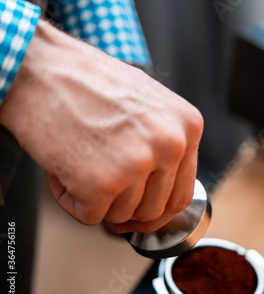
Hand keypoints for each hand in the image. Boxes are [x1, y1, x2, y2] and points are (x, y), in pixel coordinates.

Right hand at [0, 20, 202, 232]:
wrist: (38, 68)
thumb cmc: (87, 82)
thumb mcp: (148, 104)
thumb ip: (164, 146)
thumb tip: (161, 189)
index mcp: (187, 127)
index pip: (181, 194)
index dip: (157, 209)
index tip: (139, 211)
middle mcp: (170, 146)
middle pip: (153, 210)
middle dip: (125, 205)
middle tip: (102, 185)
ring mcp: (137, 164)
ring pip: (122, 215)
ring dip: (97, 200)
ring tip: (81, 162)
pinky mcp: (102, 183)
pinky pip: (90, 216)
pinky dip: (71, 201)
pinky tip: (64, 170)